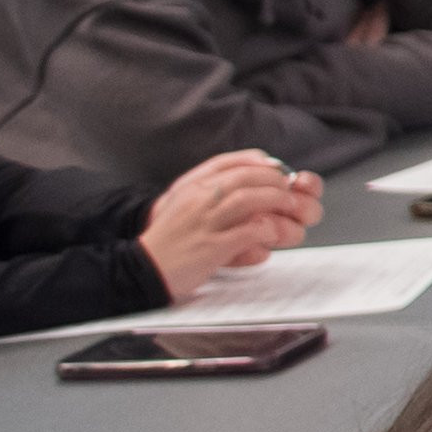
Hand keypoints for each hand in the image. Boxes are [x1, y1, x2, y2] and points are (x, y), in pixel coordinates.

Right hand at [136, 151, 318, 298]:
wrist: (142, 269)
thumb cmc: (168, 240)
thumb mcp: (180, 206)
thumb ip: (206, 192)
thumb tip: (243, 184)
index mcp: (189, 188)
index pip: (227, 163)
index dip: (257, 162)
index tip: (275, 167)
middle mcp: (196, 200)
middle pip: (243, 178)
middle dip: (273, 180)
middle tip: (288, 189)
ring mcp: (203, 222)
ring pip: (246, 199)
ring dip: (275, 199)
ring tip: (289, 205)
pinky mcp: (211, 246)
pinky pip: (246, 232)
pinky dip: (266, 229)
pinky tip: (272, 232)